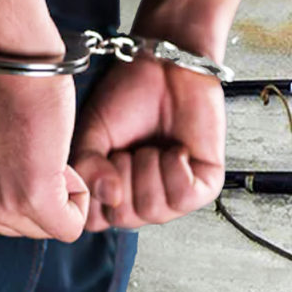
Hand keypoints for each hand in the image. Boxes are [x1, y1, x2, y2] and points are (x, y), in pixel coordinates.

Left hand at [0, 73, 88, 241]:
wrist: (14, 67)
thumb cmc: (6, 93)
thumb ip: (2, 182)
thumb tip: (28, 195)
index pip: (12, 222)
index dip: (34, 190)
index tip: (29, 160)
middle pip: (32, 228)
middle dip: (48, 197)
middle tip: (42, 156)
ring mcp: (0, 205)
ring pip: (53, 226)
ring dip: (62, 194)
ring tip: (48, 155)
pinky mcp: (32, 198)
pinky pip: (70, 224)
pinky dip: (78, 199)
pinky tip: (63, 165)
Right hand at [72, 56, 225, 230]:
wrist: (165, 69)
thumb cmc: (129, 98)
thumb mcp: (92, 134)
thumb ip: (86, 170)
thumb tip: (109, 197)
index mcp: (114, 192)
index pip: (94, 222)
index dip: (94, 190)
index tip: (101, 157)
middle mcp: (143, 198)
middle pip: (124, 219)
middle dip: (122, 175)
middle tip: (131, 147)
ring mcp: (174, 195)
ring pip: (153, 210)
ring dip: (148, 168)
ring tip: (153, 146)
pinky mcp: (205, 185)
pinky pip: (184, 198)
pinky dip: (175, 169)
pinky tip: (176, 149)